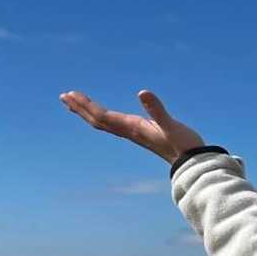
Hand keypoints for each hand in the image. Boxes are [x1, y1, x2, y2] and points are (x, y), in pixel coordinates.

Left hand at [60, 89, 205, 163]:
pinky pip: (115, 125)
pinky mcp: (140, 134)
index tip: (70, 95)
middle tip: (64, 96)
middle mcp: (129, 131)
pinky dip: (104, 117)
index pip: (102, 116)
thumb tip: (143, 92)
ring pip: (104, 123)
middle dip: (80, 108)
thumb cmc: (182, 144)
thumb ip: (157, 110)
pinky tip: (105, 114)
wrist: (192, 163)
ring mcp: (134, 134)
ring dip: (89, 113)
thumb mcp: (170, 125)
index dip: (86, 105)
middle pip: (98, 120)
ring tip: (75, 104)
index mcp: (132, 128)